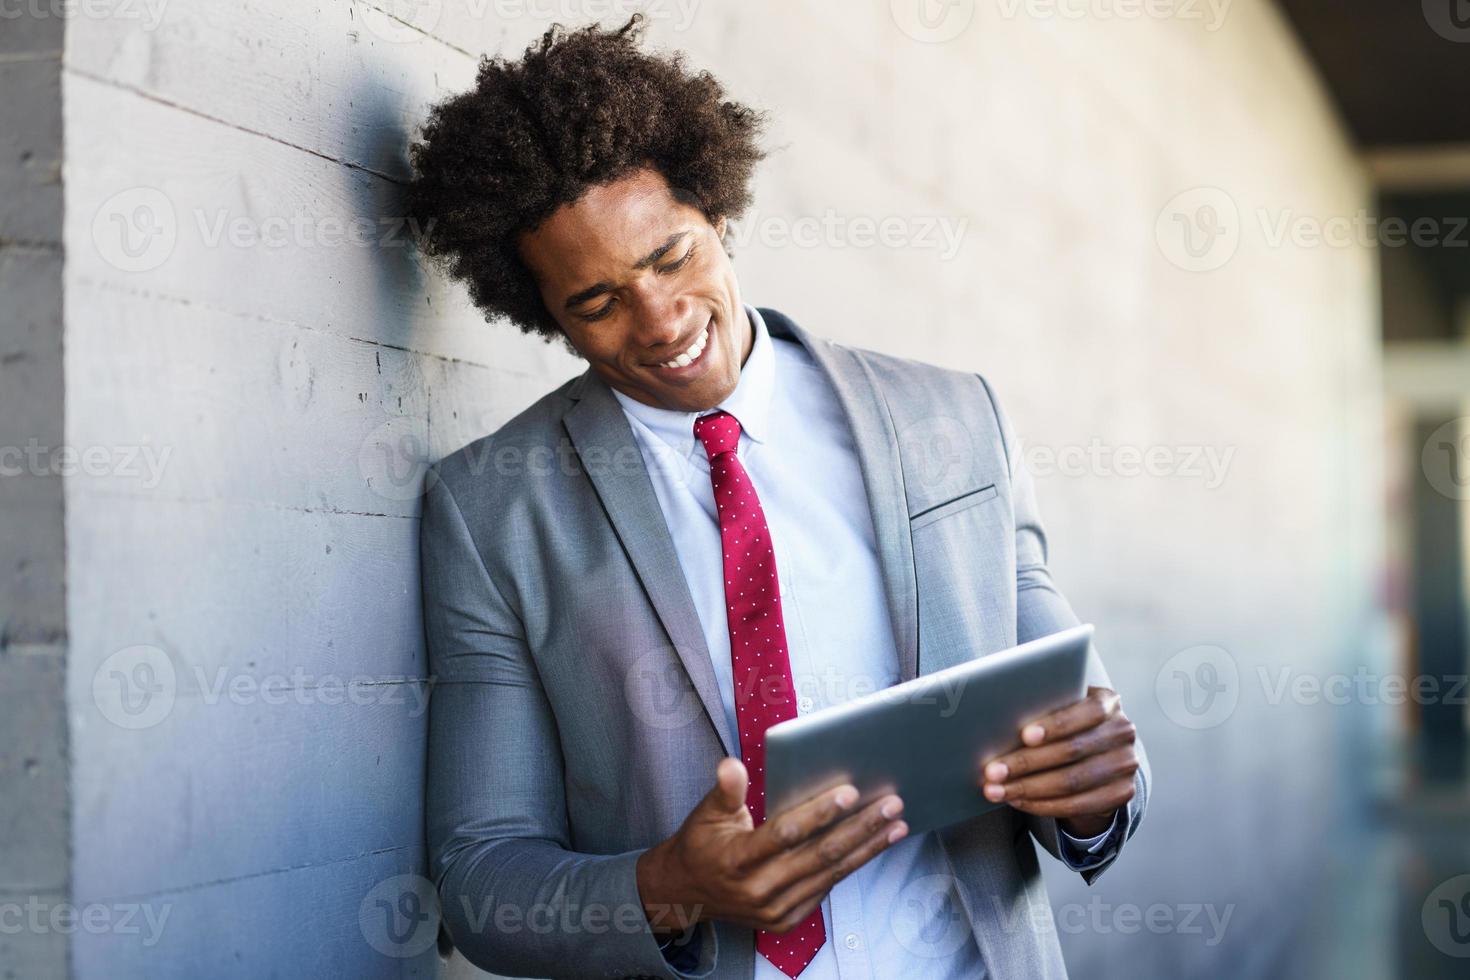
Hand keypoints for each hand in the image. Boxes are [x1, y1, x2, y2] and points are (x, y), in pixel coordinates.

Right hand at [635, 757, 907, 935]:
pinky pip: (825, 888)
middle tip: (891, 804)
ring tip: (896, 824)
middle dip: (860, 828)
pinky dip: (852, 865)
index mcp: (737, 860)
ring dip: (867, 848)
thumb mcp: (705, 813)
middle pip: (820, 855)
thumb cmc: (701, 845)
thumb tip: (734, 765)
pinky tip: (873, 845)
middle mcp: (758, 890)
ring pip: (830, 874)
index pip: (785, 834)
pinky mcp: (786, 919)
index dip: (819, 813)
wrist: (687, 893)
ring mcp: (775, 909)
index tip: (850, 792)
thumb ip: (725, 790)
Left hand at [979, 685, 1137, 837]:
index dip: (1055, 725)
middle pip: (1072, 751)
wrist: (1099, 753)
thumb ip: (1044, 707)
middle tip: (993, 771)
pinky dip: (1042, 805)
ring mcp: (1126, 765)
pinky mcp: (1122, 794)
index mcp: (1108, 702)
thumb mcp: (1062, 707)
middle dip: (1026, 763)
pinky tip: (1017, 801)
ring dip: (1027, 789)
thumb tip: (1000, 719)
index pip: (1086, 712)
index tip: (1024, 736)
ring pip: (1071, 781)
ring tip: (996, 790)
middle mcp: (1122, 732)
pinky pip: (1077, 805)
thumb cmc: (1067, 723)